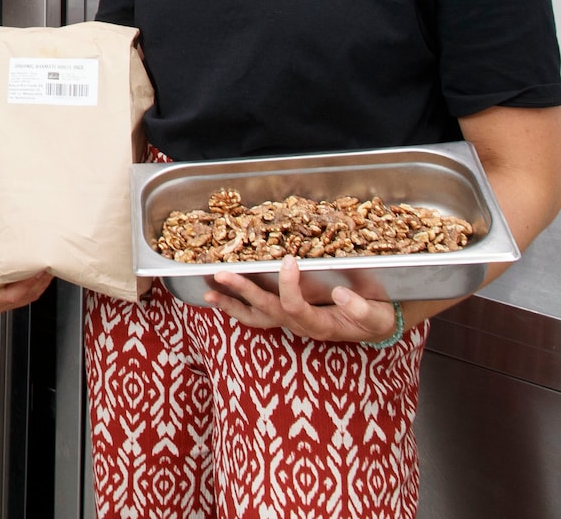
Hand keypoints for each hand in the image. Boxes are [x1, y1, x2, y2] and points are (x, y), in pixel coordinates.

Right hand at [0, 228, 52, 313]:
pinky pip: (29, 296)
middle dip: (36, 283)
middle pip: (19, 298)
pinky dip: (39, 284)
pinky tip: (44, 272)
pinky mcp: (10, 299)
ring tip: (47, 267)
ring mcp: (0, 302)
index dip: (25, 285)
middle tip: (45, 266)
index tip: (35, 270)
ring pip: (27, 298)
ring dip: (40, 283)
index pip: (7, 295)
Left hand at [204, 255, 399, 342]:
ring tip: (208, 290)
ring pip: (256, 317)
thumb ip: (362, 309)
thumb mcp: (378, 316)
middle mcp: (301, 326)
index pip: (296, 307)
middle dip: (243, 291)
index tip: (288, 260)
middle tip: (222, 273)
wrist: (376, 326)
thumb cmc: (377, 318)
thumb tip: (341, 294)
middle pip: (266, 311)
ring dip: (231, 303)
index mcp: (321, 325)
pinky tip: (219, 293)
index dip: (289, 286)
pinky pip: (257, 314)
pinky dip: (237, 304)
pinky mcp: (286, 315)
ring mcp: (291, 322)